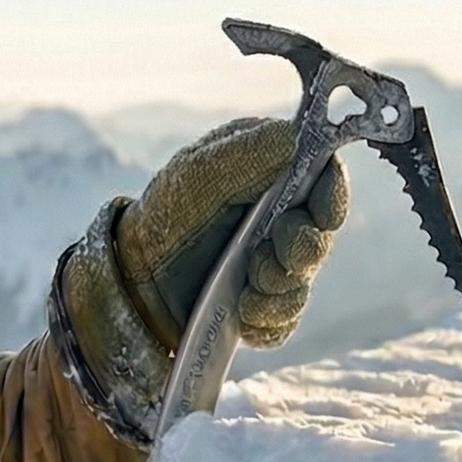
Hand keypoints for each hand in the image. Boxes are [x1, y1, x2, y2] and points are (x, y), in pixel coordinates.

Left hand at [59, 117, 349, 436]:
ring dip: (279, 289)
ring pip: (302, 284)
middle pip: (321, 236)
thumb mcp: (193, 175)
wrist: (129, 278)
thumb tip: (293, 139)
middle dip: (301, 250)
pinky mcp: (257, 305)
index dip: (332, 196)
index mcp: (273, 177)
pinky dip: (266, 321)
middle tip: (267, 257)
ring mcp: (271, 265)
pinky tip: (241, 315)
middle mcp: (279, 220)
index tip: (320, 213)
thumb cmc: (163, 214)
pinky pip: (282, 322)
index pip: (326, 179)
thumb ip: (241, 154)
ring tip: (245, 290)